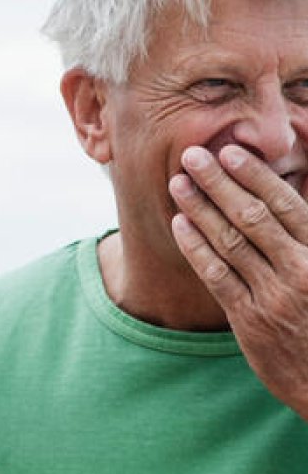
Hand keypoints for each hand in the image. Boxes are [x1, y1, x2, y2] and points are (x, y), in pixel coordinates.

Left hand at [169, 144, 307, 419]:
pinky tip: (179, 225)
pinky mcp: (249, 321)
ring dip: (200, 209)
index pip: (286, 204)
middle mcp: (301, 271)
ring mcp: (274, 297)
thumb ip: (307, 238)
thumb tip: (286, 201)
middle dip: (219, 183)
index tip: (230, 152)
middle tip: (192, 155)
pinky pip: (217, 277)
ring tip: (178, 183)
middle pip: (252, 217)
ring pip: (230, 243)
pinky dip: (196, 248)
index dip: (254, 176)